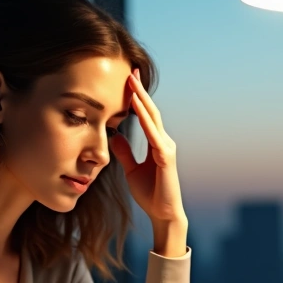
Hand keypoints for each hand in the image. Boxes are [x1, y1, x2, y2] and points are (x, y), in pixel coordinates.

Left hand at [109, 69, 186, 226]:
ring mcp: (167, 148)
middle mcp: (164, 141)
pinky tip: (136, 106)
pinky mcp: (166, 157)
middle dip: (140, 89)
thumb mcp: (132, 170)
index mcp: (156, 142)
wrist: (163, 214)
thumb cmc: (150, 194)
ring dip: (141, 99)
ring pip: (153, 118)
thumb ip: (125, 153)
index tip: (128, 79)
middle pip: (150, 110)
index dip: (137, 96)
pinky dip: (144, 119)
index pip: (146, 114)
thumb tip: (116, 137)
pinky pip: (153, 134)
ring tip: (132, 81)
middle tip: (131, 69)